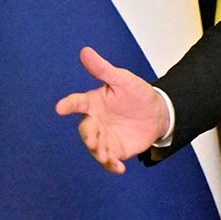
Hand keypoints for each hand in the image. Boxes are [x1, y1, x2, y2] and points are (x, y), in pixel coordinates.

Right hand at [55, 47, 169, 173]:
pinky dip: (112, 165)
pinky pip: (110, 160)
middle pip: (87, 130)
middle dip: (89, 136)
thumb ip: (104, 69)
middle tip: (94, 141)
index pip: (77, 103)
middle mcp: (95, 121)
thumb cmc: (138, 94)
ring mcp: (104, 137)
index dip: (69, 105)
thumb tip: (85, 51)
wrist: (159, 113)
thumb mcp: (124, 80)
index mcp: (93, 103)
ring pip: (96, 147)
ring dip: (99, 153)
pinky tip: (119, 168)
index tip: (61, 107)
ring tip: (106, 156)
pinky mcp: (116, 150)